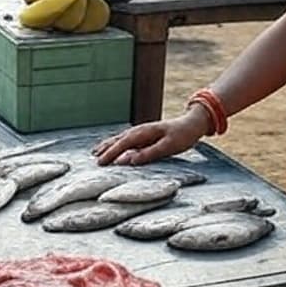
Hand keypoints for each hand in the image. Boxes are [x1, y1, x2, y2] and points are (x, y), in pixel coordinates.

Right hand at [92, 107, 209, 165]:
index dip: (111, 153)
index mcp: (144, 132)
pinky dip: (116, 144)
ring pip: (120, 139)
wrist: (191, 123)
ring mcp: (141, 132)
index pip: (123, 144)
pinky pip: (126, 140)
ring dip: (108, 145)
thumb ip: (149, 153)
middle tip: (94, 160)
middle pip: (118, 140)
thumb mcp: (168, 146)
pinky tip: (113, 148)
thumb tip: (130, 160)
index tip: (100, 162)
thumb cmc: (182, 135)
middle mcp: (140, 130)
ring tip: (96, 152)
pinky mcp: (145, 136)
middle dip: (105, 149)